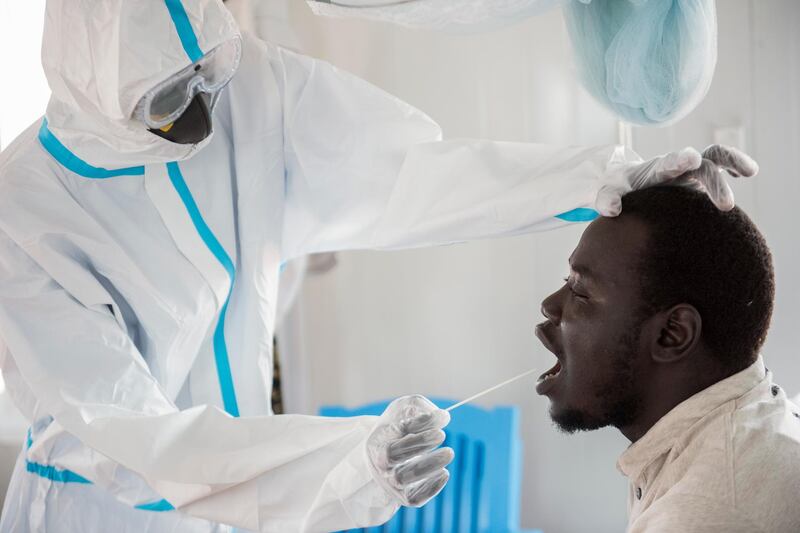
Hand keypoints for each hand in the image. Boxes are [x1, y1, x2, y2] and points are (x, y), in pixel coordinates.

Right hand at [366, 395, 453, 507]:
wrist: (386, 451)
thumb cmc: (397, 427)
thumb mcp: (405, 409)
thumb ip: (421, 409)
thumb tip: (442, 417)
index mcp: (377, 442)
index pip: (393, 438)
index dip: (417, 432)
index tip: (438, 421)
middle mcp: (380, 463)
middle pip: (393, 457)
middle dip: (420, 444)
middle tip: (442, 434)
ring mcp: (391, 481)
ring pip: (403, 477)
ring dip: (428, 465)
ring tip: (448, 452)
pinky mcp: (404, 495)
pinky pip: (415, 497)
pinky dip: (431, 487)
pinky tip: (444, 473)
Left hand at [596, 144, 758, 215]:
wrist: (627, 181)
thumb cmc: (618, 190)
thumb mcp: (607, 195)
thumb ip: (606, 200)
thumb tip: (611, 210)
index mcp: (656, 170)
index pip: (669, 163)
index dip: (679, 160)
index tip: (692, 159)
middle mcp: (677, 166)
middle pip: (700, 164)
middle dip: (714, 181)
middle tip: (726, 205)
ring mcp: (691, 170)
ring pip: (716, 158)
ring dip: (734, 161)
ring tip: (751, 170)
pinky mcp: (700, 178)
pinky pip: (721, 166)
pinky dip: (734, 165)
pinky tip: (746, 173)